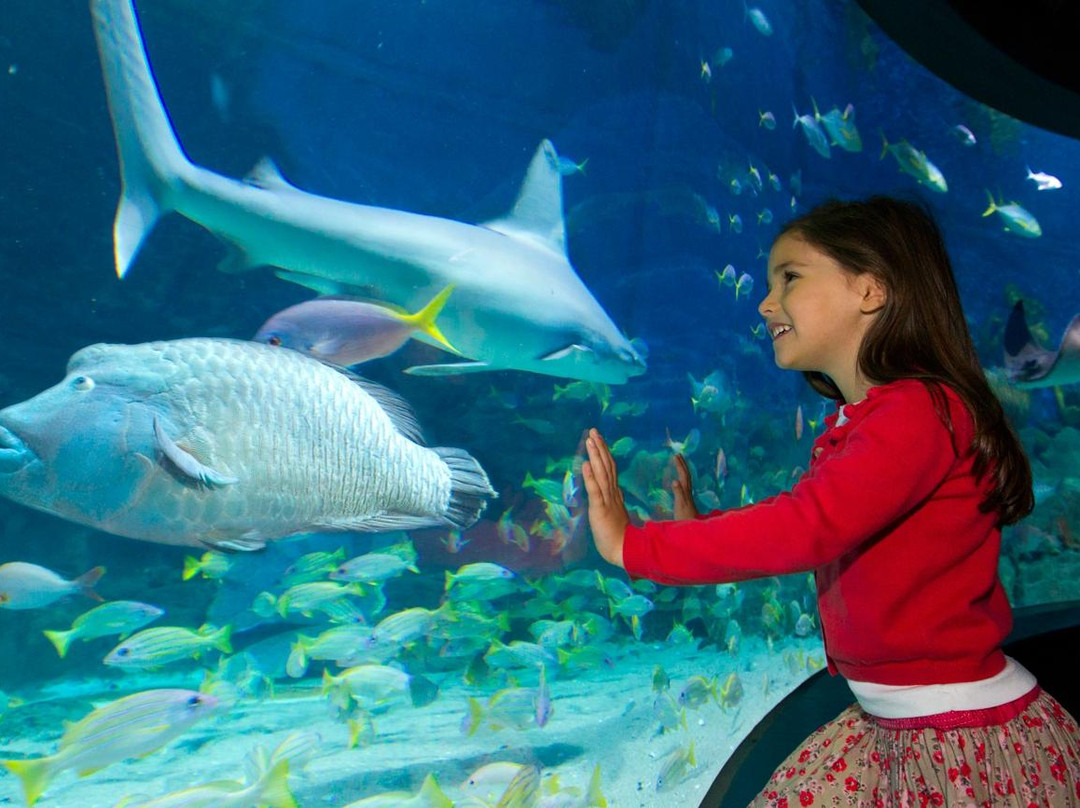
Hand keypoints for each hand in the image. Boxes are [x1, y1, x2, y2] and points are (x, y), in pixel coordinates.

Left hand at [581, 428, 628, 567]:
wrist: (624, 552)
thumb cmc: (620, 538)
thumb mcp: (615, 515)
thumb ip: (615, 503)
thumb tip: (615, 495)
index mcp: (615, 494)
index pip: (610, 469)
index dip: (604, 453)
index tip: (599, 439)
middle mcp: (612, 493)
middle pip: (607, 465)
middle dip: (599, 447)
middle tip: (593, 430)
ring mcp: (607, 500)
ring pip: (601, 473)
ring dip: (596, 455)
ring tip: (590, 439)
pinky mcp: (600, 509)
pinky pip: (595, 490)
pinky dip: (590, 477)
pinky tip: (587, 464)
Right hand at [671, 454, 699, 519]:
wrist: (691, 526)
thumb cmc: (684, 517)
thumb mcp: (679, 504)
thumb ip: (678, 493)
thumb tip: (675, 480)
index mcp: (685, 491)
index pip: (683, 474)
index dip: (679, 465)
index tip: (675, 455)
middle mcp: (688, 491)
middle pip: (686, 474)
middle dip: (682, 464)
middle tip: (677, 454)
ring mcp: (687, 495)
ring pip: (686, 479)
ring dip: (682, 469)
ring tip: (679, 463)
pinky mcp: (685, 499)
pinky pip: (683, 485)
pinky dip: (681, 478)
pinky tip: (678, 480)